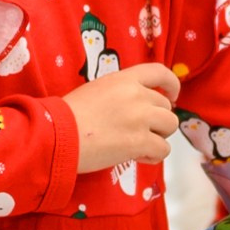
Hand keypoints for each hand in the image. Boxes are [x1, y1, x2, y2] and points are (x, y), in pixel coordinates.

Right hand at [64, 64, 180, 172]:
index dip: (171, 84)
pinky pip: (163, 150)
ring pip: (169, 126)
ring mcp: (141, 118)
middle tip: (140, 131)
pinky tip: (137, 156)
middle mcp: (137, 95)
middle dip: (157, 120)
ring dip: (158, 136)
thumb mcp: (96, 91)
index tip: (172, 95)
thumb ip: (120, 94)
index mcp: (125, 79)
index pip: (160, 72)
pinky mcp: (139, 142)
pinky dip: (152, 155)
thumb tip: (136, 107)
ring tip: (139, 145)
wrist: (57, 135)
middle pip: (165, 106)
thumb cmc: (68, 115)